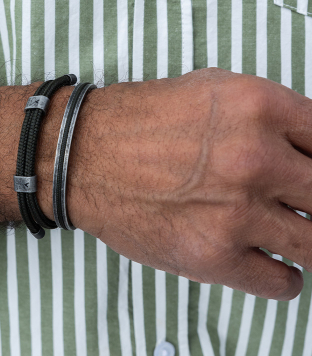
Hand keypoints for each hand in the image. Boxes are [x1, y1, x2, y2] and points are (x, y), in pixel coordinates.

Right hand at [66, 68, 311, 300]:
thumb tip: (305, 142)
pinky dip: (282, 276)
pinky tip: (264, 258)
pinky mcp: (213, 256)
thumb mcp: (209, 88)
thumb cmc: (139, 121)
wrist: (82, 154)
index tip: (308, 170)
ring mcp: (237, 212)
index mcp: (259, 107)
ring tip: (286, 232)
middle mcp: (255, 159)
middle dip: (311, 198)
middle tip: (296, 200)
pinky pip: (282, 282)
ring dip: (306, 240)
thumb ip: (268, 114)